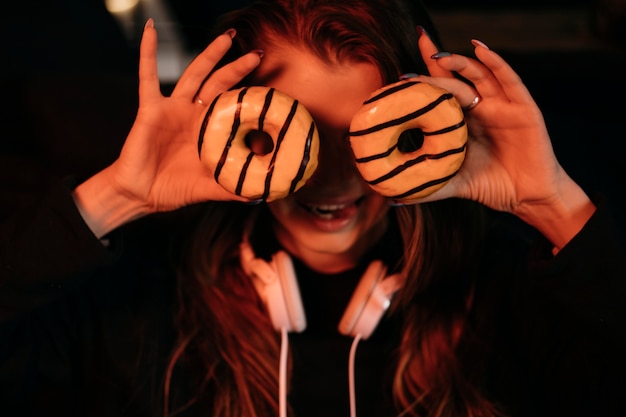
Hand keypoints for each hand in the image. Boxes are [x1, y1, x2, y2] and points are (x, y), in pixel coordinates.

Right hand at [73, 19, 261, 236]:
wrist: (140, 195)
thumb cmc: (172, 190)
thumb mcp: (209, 188)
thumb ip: (233, 188)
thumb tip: (260, 196)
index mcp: (208, 131)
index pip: (233, 108)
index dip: (251, 98)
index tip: (273, 90)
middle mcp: (193, 115)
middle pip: (219, 84)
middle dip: (238, 68)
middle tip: (258, 53)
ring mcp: (172, 109)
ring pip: (194, 75)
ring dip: (210, 55)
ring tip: (228, 38)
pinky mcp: (150, 108)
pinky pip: (147, 76)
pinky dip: (148, 52)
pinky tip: (151, 30)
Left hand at [409, 32, 594, 248]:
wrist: (527, 198)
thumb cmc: (491, 186)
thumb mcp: (454, 183)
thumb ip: (428, 187)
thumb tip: (394, 199)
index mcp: (463, 121)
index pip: (441, 91)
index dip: (424, 78)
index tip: (400, 74)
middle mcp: (481, 108)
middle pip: (457, 75)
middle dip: (438, 57)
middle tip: (420, 39)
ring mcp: (502, 106)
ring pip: (479, 75)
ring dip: (460, 61)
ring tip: (439, 54)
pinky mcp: (523, 109)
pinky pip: (510, 81)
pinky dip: (496, 63)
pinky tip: (480, 50)